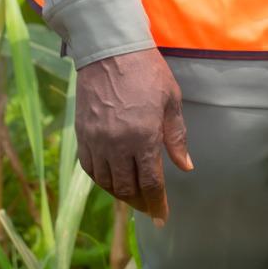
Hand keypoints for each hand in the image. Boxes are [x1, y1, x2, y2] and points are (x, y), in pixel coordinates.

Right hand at [75, 47, 192, 222]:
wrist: (109, 50)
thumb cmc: (146, 71)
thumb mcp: (171, 100)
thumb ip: (176, 137)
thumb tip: (185, 166)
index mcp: (144, 136)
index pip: (150, 183)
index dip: (157, 204)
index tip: (162, 218)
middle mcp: (117, 144)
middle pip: (126, 188)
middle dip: (140, 203)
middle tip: (149, 207)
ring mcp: (96, 140)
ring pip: (106, 182)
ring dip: (120, 194)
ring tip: (132, 195)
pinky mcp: (82, 134)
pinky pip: (90, 168)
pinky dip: (102, 179)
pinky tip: (111, 179)